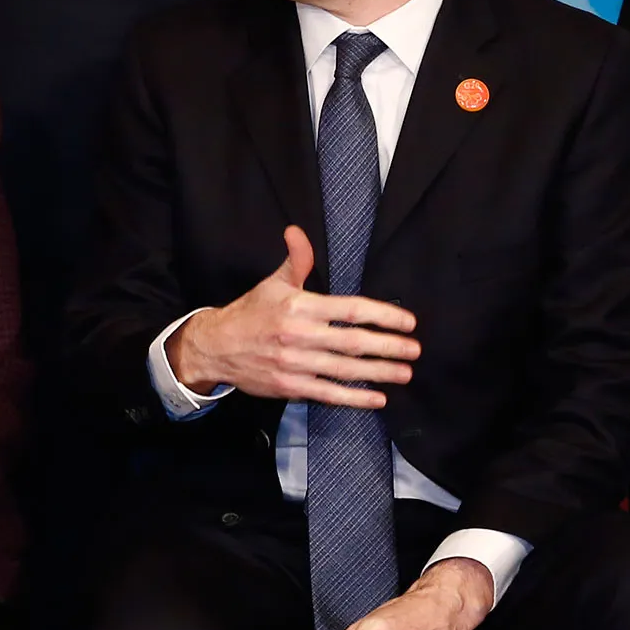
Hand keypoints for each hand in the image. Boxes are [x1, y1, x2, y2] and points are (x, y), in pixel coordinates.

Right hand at [167, 225, 418, 407]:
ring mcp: (294, 363)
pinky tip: (377, 398)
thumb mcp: (273, 283)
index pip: (351, 310)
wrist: (215, 347)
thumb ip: (296, 260)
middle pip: (354, 342)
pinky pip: (328, 393)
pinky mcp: (289, 385)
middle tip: (414, 350)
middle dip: (389, 347)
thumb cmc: (250, 313)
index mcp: (300, 307)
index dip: (384, 316)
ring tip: (404, 373)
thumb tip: (297, 231)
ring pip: (345, 370)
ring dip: (379, 373)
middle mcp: (299, 335)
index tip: (408, 321)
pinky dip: (354, 397)